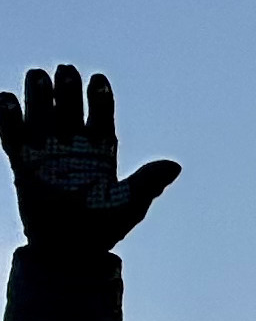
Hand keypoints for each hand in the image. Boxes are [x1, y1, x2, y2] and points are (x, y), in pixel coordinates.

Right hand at [0, 66, 178, 252]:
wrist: (71, 250)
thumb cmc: (104, 228)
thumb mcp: (129, 204)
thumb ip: (147, 183)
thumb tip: (174, 165)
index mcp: (101, 151)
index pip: (101, 117)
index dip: (100, 97)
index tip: (98, 79)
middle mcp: (73, 145)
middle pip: (69, 108)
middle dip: (67, 89)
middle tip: (66, 70)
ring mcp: (46, 152)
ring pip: (40, 114)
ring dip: (39, 95)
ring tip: (39, 76)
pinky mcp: (23, 162)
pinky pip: (13, 135)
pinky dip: (9, 118)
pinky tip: (8, 99)